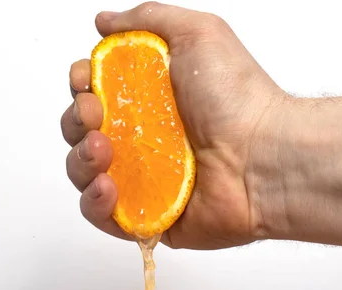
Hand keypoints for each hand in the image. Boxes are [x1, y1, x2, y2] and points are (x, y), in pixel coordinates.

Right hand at [61, 2, 288, 249]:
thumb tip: (106, 22)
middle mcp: (145, 138)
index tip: (88, 81)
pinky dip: (94, 204)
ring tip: (102, 151)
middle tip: (96, 115)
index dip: (82, 85)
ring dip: (80, 161)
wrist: (264, 156)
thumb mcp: (197, 33)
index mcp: (151, 98)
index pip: (96, 92)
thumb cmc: (237, 98)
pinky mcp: (150, 215)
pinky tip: (107, 187)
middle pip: (83, 131)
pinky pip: (104, 216)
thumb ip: (147, 21)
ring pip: (86, 173)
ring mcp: (145, 178)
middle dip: (77, 120)